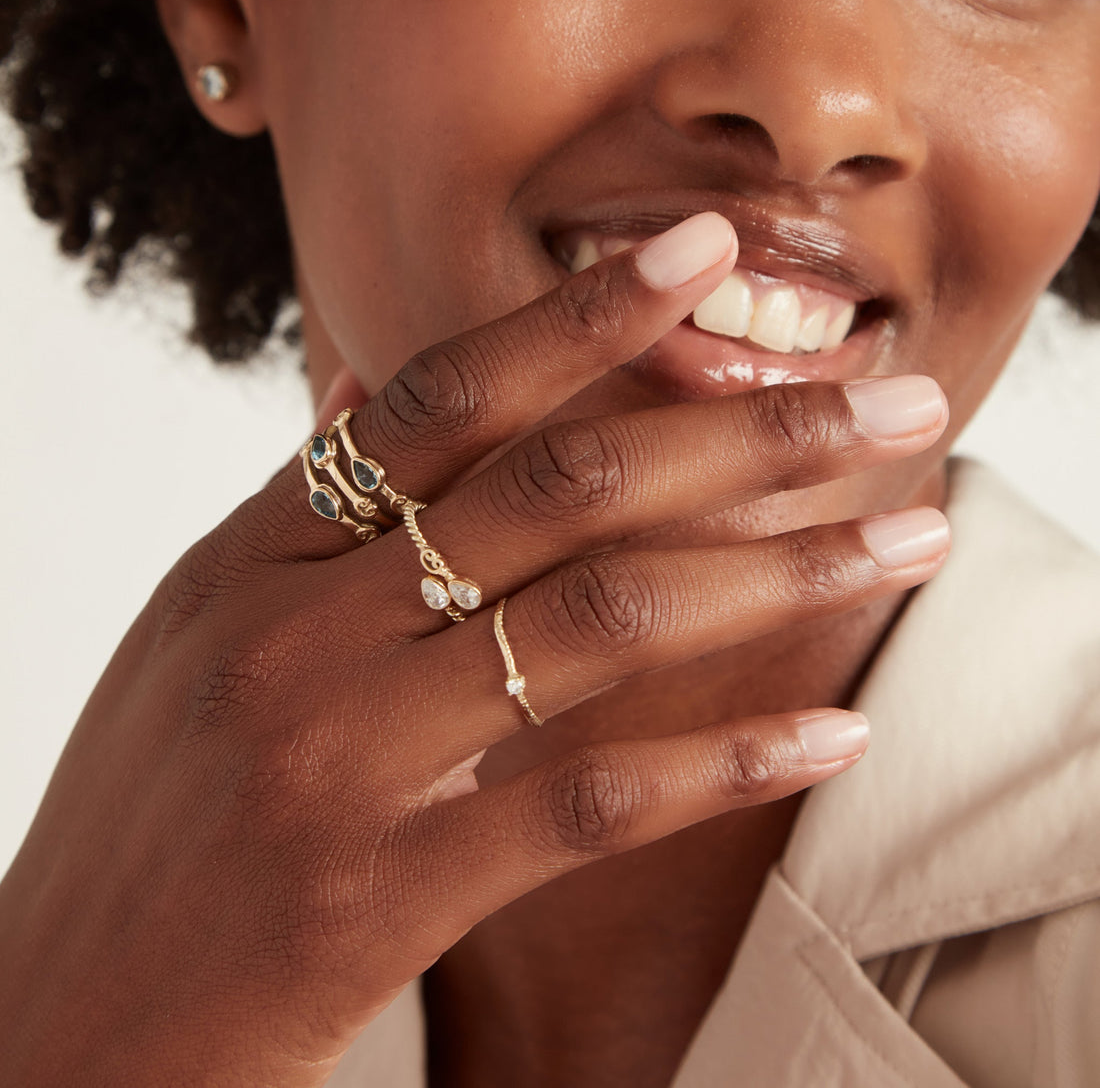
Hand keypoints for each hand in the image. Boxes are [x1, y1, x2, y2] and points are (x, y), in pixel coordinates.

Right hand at [0, 213, 948, 1085]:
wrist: (51, 1024)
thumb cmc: (145, 818)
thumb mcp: (199, 634)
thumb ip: (306, 519)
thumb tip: (384, 397)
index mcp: (253, 557)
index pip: (441, 396)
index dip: (578, 313)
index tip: (700, 248)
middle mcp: (298, 634)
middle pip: (561, 488)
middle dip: (748, 433)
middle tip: (893, 405)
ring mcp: (338, 762)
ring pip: (597, 622)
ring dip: (775, 573)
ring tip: (904, 540)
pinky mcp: (379, 895)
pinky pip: (582, 804)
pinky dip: (719, 763)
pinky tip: (826, 732)